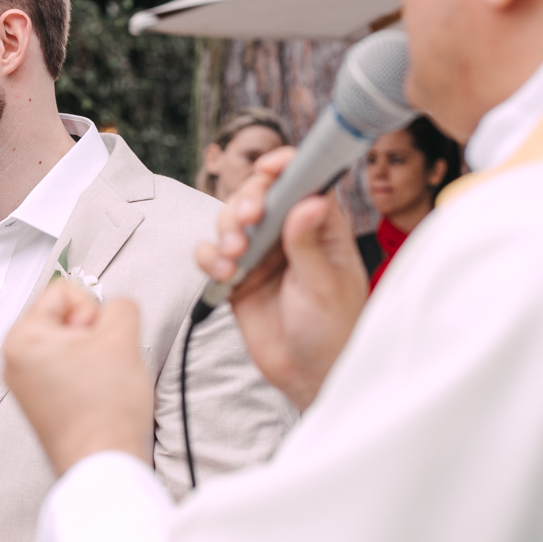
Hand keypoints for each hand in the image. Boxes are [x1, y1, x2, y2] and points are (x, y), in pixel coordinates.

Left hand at [3, 280, 151, 475]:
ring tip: (99, 381)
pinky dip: (85, 375)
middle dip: (90, 334)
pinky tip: (95, 395)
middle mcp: (14, 359)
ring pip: (68, 343)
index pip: (63, 291)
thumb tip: (113, 309)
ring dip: (91, 355)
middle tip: (100, 363)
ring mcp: (24, 383)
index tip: (96, 341)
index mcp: (21, 338)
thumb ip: (120, 305)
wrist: (103, 463)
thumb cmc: (104, 410)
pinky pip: (66, 368)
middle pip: (63, 317)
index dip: (91, 310)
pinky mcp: (39, 402)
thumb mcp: (122, 337)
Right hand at [196, 147, 367, 410]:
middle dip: (246, 199)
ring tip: (233, 257)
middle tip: (246, 220)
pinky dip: (210, 257)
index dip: (285, 166)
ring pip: (229, 218)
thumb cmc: (332, 330)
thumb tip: (310, 201)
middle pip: (259, 192)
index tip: (269, 167)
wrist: (308, 375)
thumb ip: (309, 244)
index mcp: (321, 226)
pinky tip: (224, 274)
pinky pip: (211, 253)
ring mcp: (260, 252)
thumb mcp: (325, 286)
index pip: (304, 180)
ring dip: (225, 229)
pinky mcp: (236, 274)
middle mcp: (288, 233)